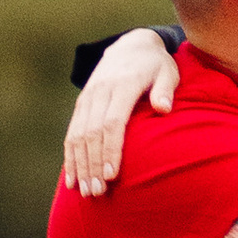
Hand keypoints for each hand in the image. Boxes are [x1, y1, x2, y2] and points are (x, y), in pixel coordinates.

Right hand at [63, 27, 177, 194]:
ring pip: (78, 135)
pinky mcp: (82, 102)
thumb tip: (164, 109)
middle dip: (93, 165)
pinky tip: (72, 177)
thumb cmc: (155, 64)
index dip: (110, 150)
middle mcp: (100, 91)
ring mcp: (88, 97)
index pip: (112, 122)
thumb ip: (165, 90)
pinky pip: (71, 131)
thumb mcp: (167, 71)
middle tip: (97, 192)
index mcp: (122, 85)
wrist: (132, 44)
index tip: (111, 175)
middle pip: (92, 133)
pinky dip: (70, 156)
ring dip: (79, 164)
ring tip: (84, 191)